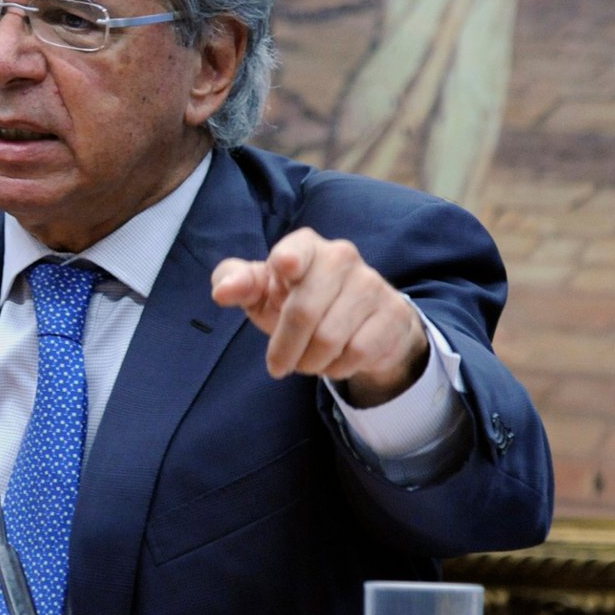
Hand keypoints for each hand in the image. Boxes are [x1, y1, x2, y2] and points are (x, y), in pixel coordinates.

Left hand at [211, 227, 429, 405]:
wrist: (360, 323)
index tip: (283, 269)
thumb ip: (237, 283)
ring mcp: (371, 284)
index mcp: (305, 247)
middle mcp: (341, 257)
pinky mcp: (393, 314)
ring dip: (311, 362)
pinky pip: (357, 353)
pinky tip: (337, 360)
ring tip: (309, 360)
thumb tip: (221, 292)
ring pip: (330, 338)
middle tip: (279, 364)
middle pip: (304, 311)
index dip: (288, 259)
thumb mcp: (263, 291)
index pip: (297, 248)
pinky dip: (338, 367)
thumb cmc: (298, 301)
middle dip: (285, 348)